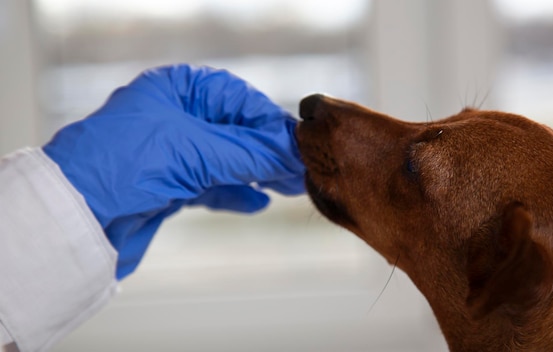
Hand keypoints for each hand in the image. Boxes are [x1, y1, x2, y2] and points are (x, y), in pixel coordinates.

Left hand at [43, 64, 304, 278]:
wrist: (73, 216)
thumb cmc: (121, 164)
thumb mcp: (193, 151)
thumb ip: (247, 153)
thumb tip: (292, 154)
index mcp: (176, 89)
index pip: (237, 99)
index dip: (269, 123)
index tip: (296, 146)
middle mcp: (175, 115)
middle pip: (235, 130)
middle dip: (266, 151)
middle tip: (298, 171)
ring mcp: (171, 151)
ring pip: (226, 160)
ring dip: (256, 174)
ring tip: (287, 187)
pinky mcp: (168, 184)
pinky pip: (211, 185)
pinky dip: (234, 194)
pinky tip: (256, 202)